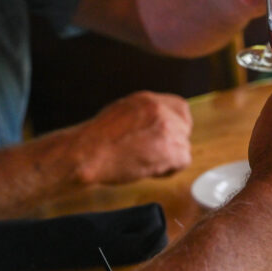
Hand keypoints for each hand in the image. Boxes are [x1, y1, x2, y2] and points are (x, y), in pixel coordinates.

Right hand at [63, 91, 192, 185]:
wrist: (86, 154)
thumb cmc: (95, 141)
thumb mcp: (120, 112)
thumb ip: (143, 115)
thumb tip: (154, 125)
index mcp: (148, 100)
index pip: (180, 107)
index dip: (176, 125)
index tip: (168, 137)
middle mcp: (160, 110)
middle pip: (185, 128)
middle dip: (173, 143)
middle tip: (154, 154)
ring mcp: (167, 128)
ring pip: (184, 146)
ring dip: (169, 158)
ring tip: (145, 163)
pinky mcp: (170, 149)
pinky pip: (183, 161)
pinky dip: (169, 170)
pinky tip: (149, 170)